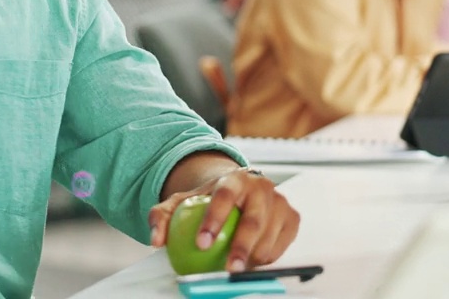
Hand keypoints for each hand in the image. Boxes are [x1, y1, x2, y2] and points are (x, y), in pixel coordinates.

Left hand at [148, 167, 299, 271]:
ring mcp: (280, 201)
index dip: (214, 219)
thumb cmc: (207, 198)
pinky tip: (251, 267)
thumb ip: (164, 217)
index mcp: (234, 178)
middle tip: (227, 268)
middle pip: (254, 219)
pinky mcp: (292, 217)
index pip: (224, 196)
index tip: (201, 244)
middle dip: (241, 246)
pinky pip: (281, 244)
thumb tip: (156, 240)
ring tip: (236, 271)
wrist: (238, 189)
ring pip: (269, 236)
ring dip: (254, 258)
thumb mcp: (183, 201)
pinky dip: (267, 258)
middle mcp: (261, 186)